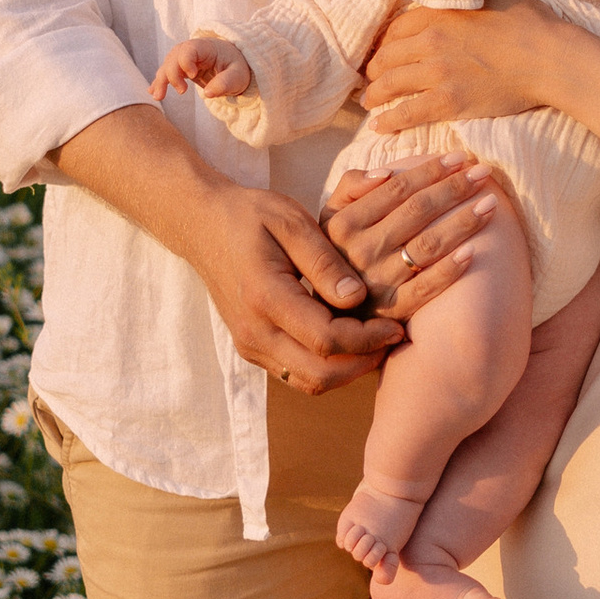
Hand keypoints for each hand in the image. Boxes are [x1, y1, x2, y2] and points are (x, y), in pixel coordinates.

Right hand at [152, 33, 252, 102]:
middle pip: (173, 58)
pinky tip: (152, 92)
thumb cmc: (238, 68)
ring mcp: (184, 59)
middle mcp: (191, 50)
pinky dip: (160, 82)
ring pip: (167, 66)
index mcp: (205, 47)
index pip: (188, 50)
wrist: (235, 65)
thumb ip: (225, 83)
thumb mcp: (238, 76)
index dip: (186, 62)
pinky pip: (167, 73)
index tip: (193, 76)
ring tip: (158, 97)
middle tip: (182, 92)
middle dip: (172, 74)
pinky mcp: (181, 69)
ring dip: (161, 81)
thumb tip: (208, 93)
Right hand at [180, 180, 400, 392]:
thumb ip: (325, 262)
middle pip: (319, 374)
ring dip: (347, 371)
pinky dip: (328, 367)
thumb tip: (358, 299)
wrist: (202, 225)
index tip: (397, 327)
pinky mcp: (252, 349)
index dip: (367, 340)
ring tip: (376, 343)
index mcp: (264, 296)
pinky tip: (349, 342)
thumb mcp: (291, 221)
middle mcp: (253, 330)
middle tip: (393, 339)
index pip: (326, 339)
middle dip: (363, 362)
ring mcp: (249, 345)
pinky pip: (296, 374)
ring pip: (308, 382)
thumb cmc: (250, 216)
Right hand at [323, 156, 500, 319]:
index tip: (460, 157)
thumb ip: (350, 186)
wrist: (331, 311)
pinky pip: (426, 288)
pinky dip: (449, 270)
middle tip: (484, 171)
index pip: (397, 188)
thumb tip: (386, 172)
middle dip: (454, 188)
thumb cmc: (339, 252)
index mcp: (345, 223)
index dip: (431, 170)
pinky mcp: (392, 310)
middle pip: (418, 211)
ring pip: (427, 245)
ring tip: (491, 204)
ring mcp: (378, 282)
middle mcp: (361, 251)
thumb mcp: (329, 217)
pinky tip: (473, 252)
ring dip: (462, 222)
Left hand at [360, 0, 557, 132]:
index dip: (383, 42)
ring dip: (374, 95)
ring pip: (390, 84)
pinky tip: (379, 126)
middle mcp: (430, 41)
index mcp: (438, 13)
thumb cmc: (529, 21)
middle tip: (370, 78)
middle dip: (374, 69)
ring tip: (369, 102)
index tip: (381, 51)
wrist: (549, 58)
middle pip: (386, 57)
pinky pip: (408, 112)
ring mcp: (438, 73)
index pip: (395, 28)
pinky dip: (389, 120)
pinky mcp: (448, 101)